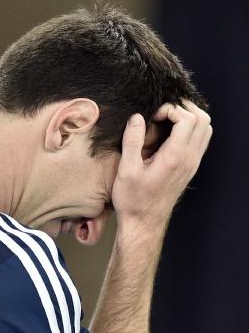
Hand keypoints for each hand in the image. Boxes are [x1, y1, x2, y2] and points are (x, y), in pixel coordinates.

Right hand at [112, 101, 211, 228]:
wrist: (144, 223)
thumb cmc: (134, 200)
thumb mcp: (126, 170)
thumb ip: (132, 141)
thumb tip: (137, 118)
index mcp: (174, 157)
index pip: (187, 119)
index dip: (171, 110)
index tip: (153, 117)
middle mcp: (189, 159)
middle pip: (203, 120)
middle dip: (184, 108)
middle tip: (163, 112)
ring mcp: (192, 164)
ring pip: (205, 130)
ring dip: (190, 118)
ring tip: (168, 120)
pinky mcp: (189, 169)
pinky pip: (201, 141)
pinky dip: (191, 130)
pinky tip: (171, 135)